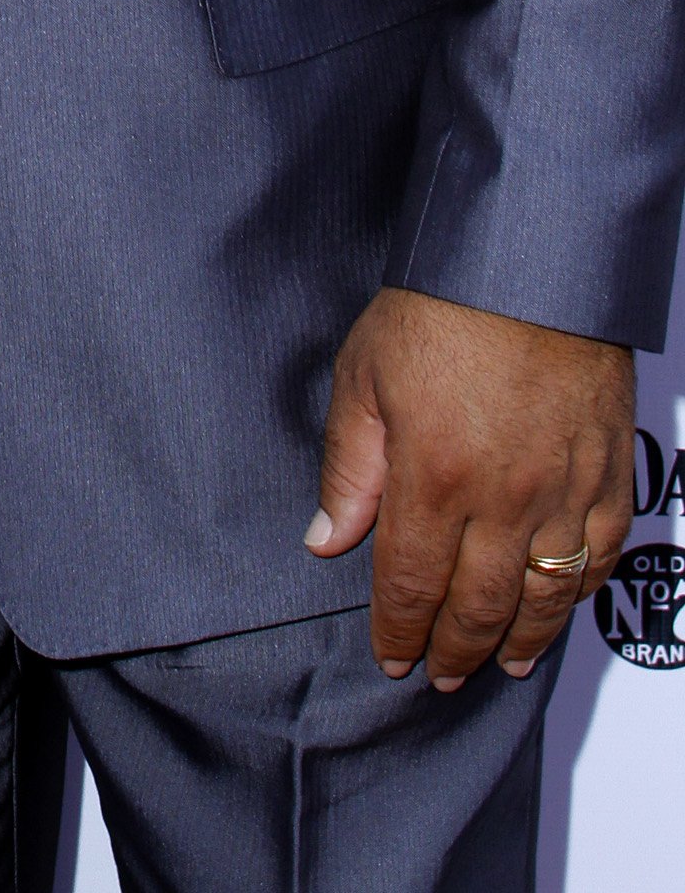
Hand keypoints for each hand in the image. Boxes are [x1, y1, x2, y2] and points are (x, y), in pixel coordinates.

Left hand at [308, 285, 633, 686]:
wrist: (526, 261)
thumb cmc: (437, 309)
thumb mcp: (363, 376)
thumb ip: (349, 467)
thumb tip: (328, 540)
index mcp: (433, 477)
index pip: (411, 584)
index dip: (399, 630)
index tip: (392, 657)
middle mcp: (503, 498)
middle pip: (478, 605)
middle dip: (455, 650)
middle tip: (442, 675)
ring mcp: (563, 490)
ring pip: (543, 596)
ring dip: (521, 640)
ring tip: (501, 665)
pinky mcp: (608, 472)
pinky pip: (599, 556)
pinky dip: (578, 593)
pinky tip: (559, 606)